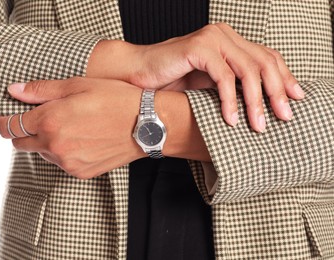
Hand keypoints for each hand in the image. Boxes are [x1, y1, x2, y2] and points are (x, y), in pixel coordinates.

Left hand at [0, 78, 146, 178]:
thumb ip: (41, 90)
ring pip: (41, 153)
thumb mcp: (78, 84)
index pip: (10, 126)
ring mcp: (68, 162)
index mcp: (50, 120)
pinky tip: (78, 138)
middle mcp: (55, 145)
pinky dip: (61, 152)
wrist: (148, 124)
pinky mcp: (81, 172)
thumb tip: (14, 91)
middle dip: (21, 131)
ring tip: (65, 126)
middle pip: (20, 142)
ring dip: (44, 141)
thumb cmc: (116, 99)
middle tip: (33, 119)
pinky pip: (60, 163)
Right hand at [87, 23, 304, 131]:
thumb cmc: (172, 82)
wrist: (139, 74)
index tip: (295, 99)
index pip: (267, 56)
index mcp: (229, 41)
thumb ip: (233, 86)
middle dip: (277, 92)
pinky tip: (231, 118)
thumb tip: (261, 105)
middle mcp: (224, 35)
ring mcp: (212, 38)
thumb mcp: (210, 85)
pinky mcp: (198, 47)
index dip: (284, 78)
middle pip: (264, 61)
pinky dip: (230, 100)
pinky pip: (224, 76)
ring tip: (258, 125)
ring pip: (248, 69)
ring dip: (256, 101)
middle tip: (283, 117)